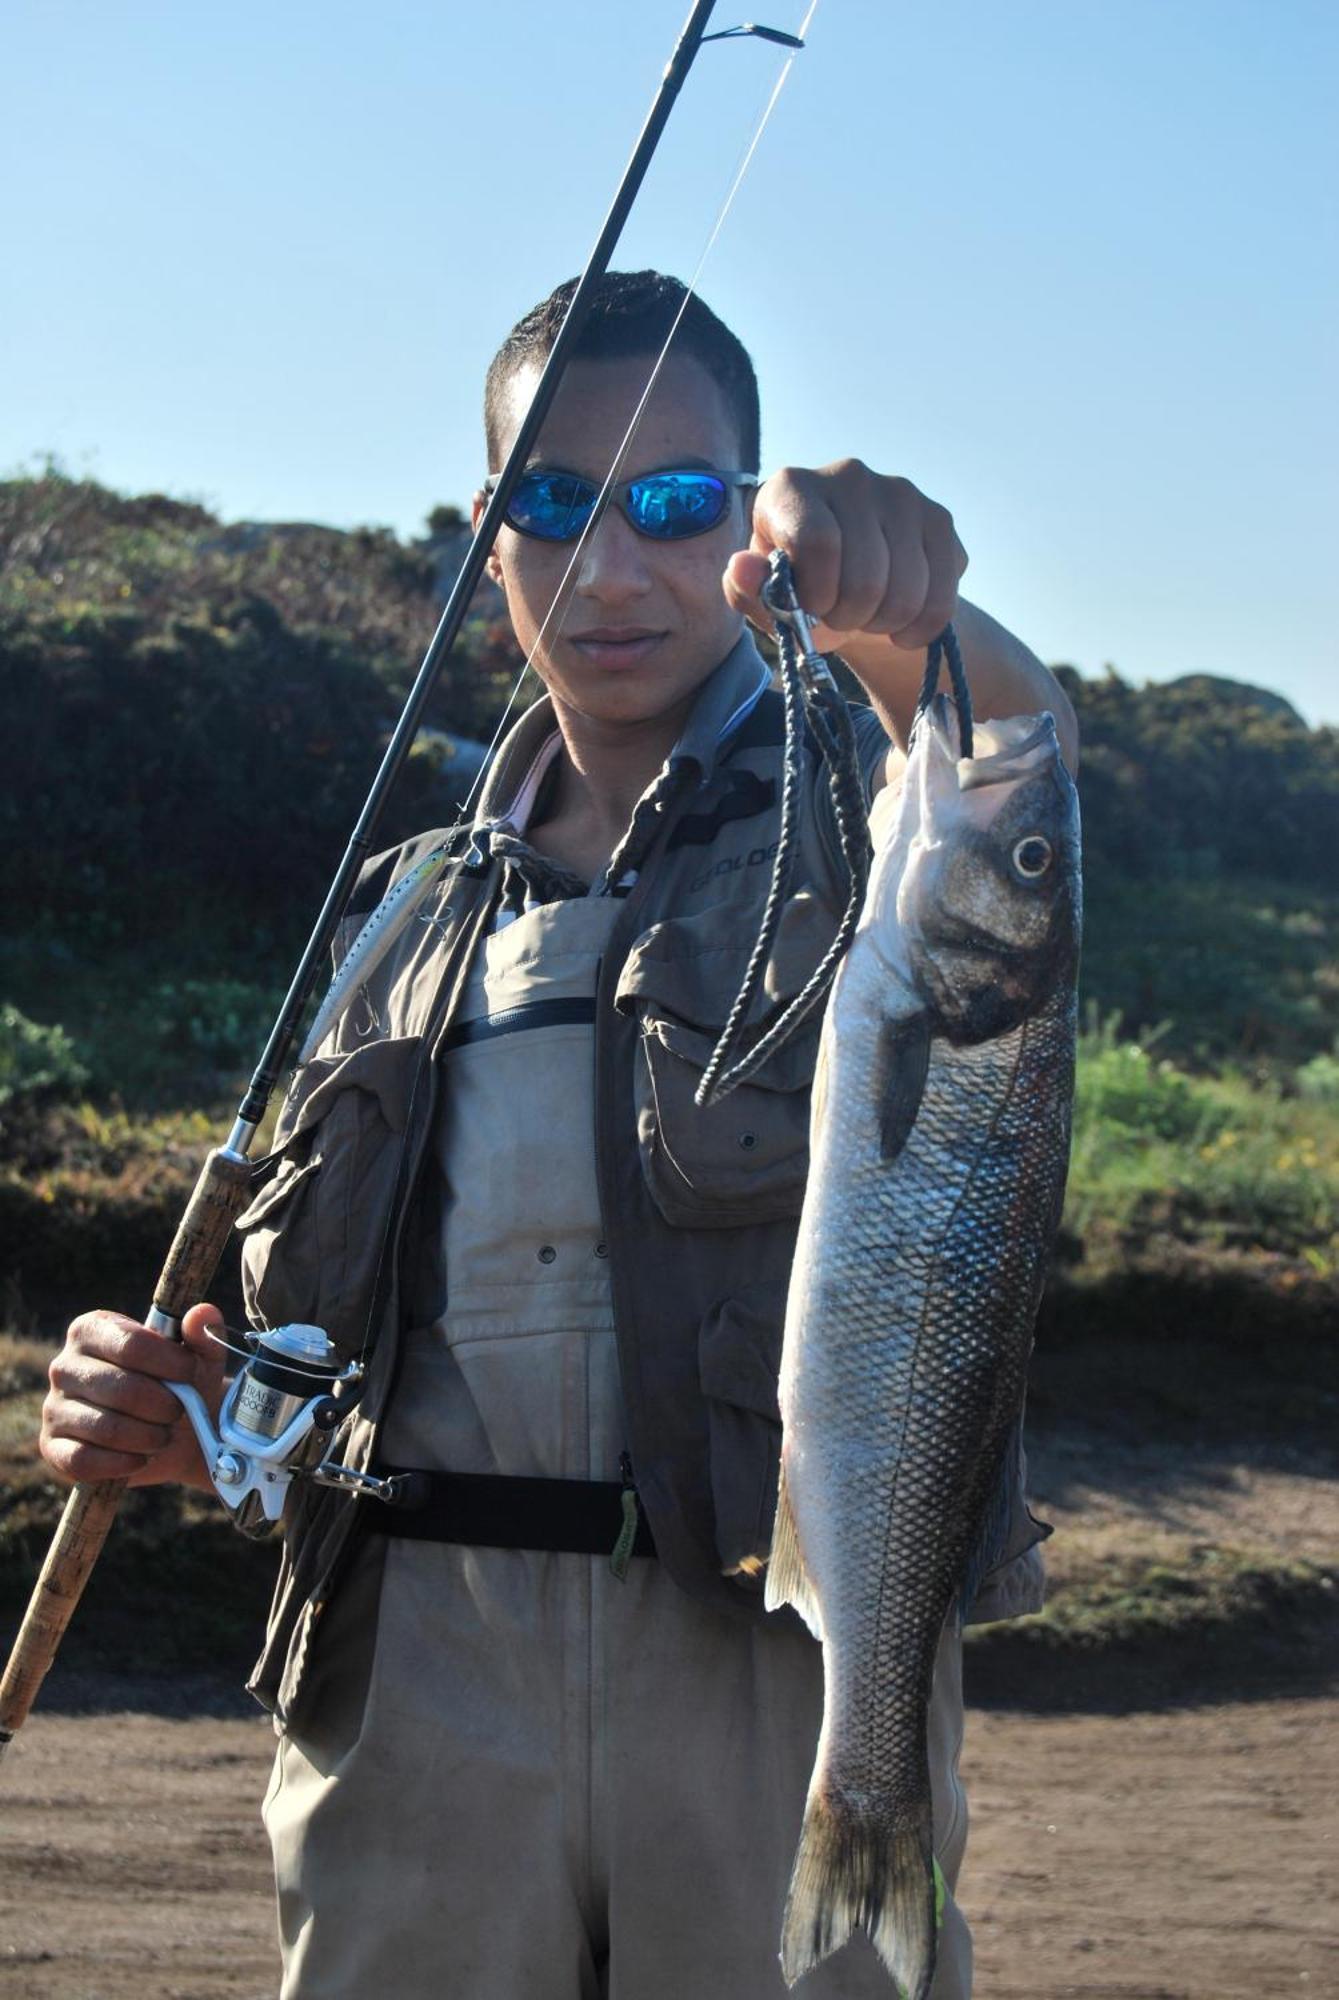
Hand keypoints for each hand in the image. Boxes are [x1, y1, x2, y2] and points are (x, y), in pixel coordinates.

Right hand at [40, 1303, 228, 1491]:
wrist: (173, 1434)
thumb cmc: (181, 1385)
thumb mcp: (199, 1357)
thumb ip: (203, 1332)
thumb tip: (201, 1314)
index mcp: (93, 1329)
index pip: (131, 1343)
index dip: (170, 1363)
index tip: (192, 1374)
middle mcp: (65, 1365)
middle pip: (121, 1388)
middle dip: (163, 1406)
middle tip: (179, 1412)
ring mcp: (54, 1407)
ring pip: (105, 1428)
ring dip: (148, 1437)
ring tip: (164, 1435)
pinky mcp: (52, 1446)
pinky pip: (83, 1460)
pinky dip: (121, 1464)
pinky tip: (141, 1457)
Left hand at [723, 459, 966, 654]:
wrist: (854, 591)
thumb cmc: (799, 591)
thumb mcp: (764, 599)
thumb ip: (747, 588)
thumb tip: (742, 567)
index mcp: (792, 486)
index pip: (818, 541)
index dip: (817, 594)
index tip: (810, 610)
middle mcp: (849, 475)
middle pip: (865, 576)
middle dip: (849, 617)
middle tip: (838, 617)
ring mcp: (902, 493)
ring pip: (907, 591)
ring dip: (883, 623)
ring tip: (866, 617)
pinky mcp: (940, 519)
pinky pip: (940, 598)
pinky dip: (918, 628)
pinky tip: (900, 625)